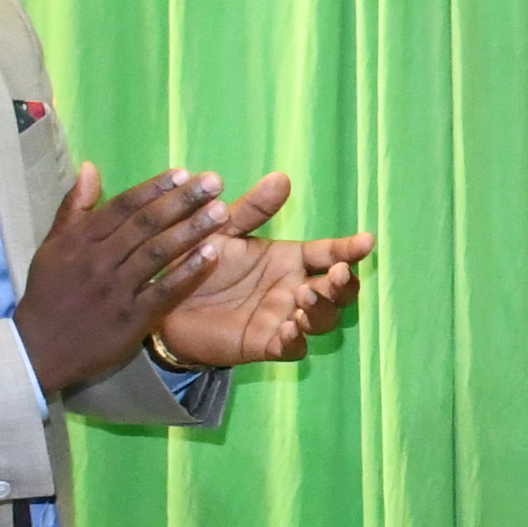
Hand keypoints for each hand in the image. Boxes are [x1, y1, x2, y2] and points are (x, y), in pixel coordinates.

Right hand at [15, 164, 227, 396]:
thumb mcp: (53, 247)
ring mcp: (116, 291)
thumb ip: (74, 208)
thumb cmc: (48, 294)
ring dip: (191, 230)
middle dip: (181, 201)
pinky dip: (187, 273)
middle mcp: (98, 261)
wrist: (39, 350)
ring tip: (221, 212)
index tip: (183, 173)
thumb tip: (90, 167)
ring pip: (157, 253)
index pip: (122, 206)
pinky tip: (211, 255)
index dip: (154, 188)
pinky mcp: (131, 320)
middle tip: (214, 182)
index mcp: (80, 241)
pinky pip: (163, 292)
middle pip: (145, 224)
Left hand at [150, 172, 374, 367]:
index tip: (366, 241)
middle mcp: (293, 289)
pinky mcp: (263, 345)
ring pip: (322, 321)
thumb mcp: (223, 229)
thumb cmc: (195, 260)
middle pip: (338, 292)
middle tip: (332, 276)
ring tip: (304, 299)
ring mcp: (281, 318)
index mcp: (289, 259)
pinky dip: (296, 340)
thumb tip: (281, 177)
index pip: (330, 254)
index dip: (350, 249)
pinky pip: (292, 349)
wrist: (161, 300)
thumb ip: (253, 210)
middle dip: (343, 285)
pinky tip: (288, 327)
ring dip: (322, 311)